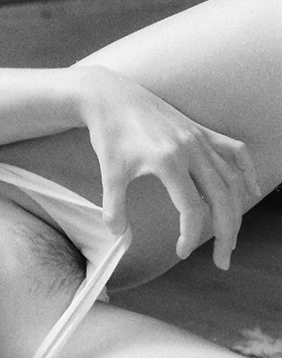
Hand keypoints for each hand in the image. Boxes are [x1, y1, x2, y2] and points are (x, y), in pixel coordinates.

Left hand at [69, 65, 261, 269]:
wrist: (110, 96)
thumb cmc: (109, 133)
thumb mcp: (108, 172)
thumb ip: (114, 207)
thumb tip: (119, 235)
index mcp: (168, 161)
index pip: (192, 208)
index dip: (190, 236)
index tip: (180, 252)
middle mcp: (190, 149)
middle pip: (221, 198)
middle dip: (225, 233)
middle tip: (221, 261)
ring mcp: (198, 137)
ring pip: (230, 178)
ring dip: (236, 210)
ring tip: (230, 237)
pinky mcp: (199, 130)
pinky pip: (234, 150)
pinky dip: (246, 170)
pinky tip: (250, 191)